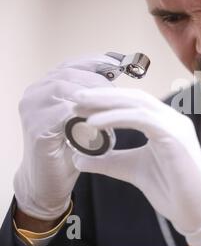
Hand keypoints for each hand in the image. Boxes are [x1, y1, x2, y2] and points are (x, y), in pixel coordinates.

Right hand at [14, 55, 118, 220]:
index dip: (96, 62)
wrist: (47, 183)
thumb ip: (90, 100)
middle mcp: (35, 93)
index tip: (121, 65)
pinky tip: (106, 121)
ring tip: (118, 105)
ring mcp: (32, 109)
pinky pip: (67, 114)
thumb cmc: (67, 149)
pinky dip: (89, 115)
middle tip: (124, 91)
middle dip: (100, 80)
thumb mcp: (80, 118)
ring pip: (68, 89)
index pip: (72, 65)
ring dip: (96, 96)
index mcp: (45, 87)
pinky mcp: (37, 128)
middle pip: (70, 74)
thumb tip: (116, 84)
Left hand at [71, 87, 200, 245]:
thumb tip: (79, 158)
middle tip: (75, 98)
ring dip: (106, 102)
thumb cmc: (171, 189)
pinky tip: (94, 122)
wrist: (195, 209)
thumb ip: (109, 161)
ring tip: (79, 106)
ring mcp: (175, 125)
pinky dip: (116, 118)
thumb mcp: (131, 169)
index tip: (80, 106)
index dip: (106, 101)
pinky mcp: (175, 136)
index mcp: (164, 123)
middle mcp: (172, 119)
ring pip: (138, 104)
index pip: (134, 103)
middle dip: (103, 95)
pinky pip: (142, 119)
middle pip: (135, 97)